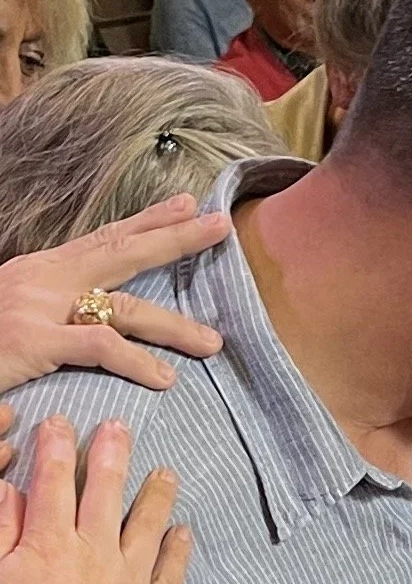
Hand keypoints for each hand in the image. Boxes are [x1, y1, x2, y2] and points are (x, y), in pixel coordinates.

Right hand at [0, 197, 228, 392]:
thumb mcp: (16, 316)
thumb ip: (55, 312)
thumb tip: (91, 317)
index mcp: (39, 270)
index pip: (103, 239)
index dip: (147, 222)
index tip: (187, 205)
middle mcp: (42, 279)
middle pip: (121, 252)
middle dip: (174, 239)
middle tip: (220, 226)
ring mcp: (39, 307)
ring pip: (123, 307)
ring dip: (173, 325)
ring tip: (212, 341)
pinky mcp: (35, 340)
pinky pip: (99, 346)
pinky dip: (137, 362)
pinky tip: (165, 378)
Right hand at [0, 419, 190, 583]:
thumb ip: (0, 531)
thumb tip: (9, 489)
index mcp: (50, 543)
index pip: (53, 483)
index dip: (56, 448)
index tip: (60, 422)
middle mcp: (96, 553)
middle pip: (105, 493)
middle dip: (111, 454)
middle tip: (120, 426)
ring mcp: (130, 582)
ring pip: (147, 526)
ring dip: (156, 495)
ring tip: (166, 472)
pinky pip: (171, 574)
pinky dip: (179, 549)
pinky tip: (184, 532)